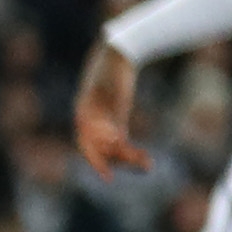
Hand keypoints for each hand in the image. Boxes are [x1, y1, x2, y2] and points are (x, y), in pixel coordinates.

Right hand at [75, 43, 149, 176]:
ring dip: (127, 159)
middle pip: (101, 149)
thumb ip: (105, 90)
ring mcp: (102, 122)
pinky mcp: (115, 122)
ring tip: (146, 165)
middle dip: (118, 159)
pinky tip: (145, 160)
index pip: (85, 143)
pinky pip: (121, 142)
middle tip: (139, 163)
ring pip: (113, 148)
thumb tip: (107, 102)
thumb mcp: (108, 78)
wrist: (118, 55)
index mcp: (84, 113)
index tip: (106, 175)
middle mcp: (90, 122)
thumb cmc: (111, 66)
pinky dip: (131, 152)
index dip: (95, 160)